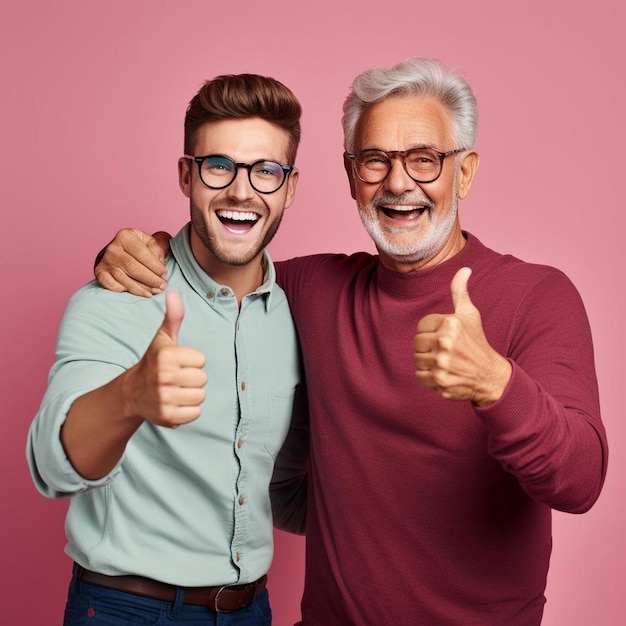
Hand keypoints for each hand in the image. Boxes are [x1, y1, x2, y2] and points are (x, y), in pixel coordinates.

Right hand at [95, 228, 171, 296]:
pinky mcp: (100, 273)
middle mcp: (112, 248)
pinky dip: (126, 291)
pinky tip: (138, 292)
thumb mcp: (150, 242)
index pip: (142, 254)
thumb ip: (157, 250)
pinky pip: (112, 286)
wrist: (119, 251)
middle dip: (150, 280)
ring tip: (154, 292)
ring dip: (141, 289)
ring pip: (124, 279)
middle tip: (161, 286)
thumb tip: (160, 265)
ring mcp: (104, 261)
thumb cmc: (138, 247)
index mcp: (125, 236)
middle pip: (133, 268)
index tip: (164, 275)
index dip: (155, 267)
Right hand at [123, 290, 206, 426]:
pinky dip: (188, 411)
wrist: (132, 393)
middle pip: (202, 379)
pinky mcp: (167, 416)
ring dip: (191, 395)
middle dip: (192, 379)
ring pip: (200, 397)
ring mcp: (164, 398)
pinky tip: (174, 404)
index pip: (202, 360)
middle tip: (175, 378)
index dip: (192, 361)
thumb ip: (173, 316)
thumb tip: (173, 292)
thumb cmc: (154, 361)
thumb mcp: (163, 338)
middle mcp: (164, 376)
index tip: (177, 363)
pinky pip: (195, 414)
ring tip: (174, 390)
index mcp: (167, 355)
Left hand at [413, 267, 510, 405]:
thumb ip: (460, 291)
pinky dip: (428, 376)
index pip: (421, 325)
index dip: (431, 331)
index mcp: (450, 323)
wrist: (489, 375)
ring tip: (444, 361)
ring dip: (427, 362)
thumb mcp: (470, 314)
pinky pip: (419, 376)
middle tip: (444, 350)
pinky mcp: (438, 380)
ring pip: (416, 359)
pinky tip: (443, 373)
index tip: (445, 337)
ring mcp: (441, 363)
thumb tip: (464, 269)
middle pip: (416, 343)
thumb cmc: (476, 342)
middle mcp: (445, 342)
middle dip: (428, 347)